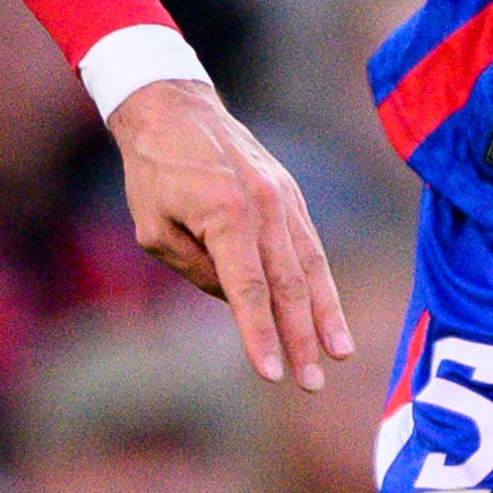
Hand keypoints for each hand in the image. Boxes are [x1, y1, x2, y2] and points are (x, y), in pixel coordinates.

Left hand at [108, 73, 350, 387]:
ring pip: (311, 266)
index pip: (248, 290)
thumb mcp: (154, 229)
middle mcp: (264, 207)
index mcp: (226, 216)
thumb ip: (195, 270)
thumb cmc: (154, 172)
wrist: (175, 109)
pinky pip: (310, 245)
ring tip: (338, 354)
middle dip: (300, 339)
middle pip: (288, 286)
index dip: (259, 335)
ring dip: (325, 315)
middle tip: (310, 384)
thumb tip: (236, 300)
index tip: (270, 374)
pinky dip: (323, 281)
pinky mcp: (290, 194)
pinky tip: (329, 312)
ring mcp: (283, 199)